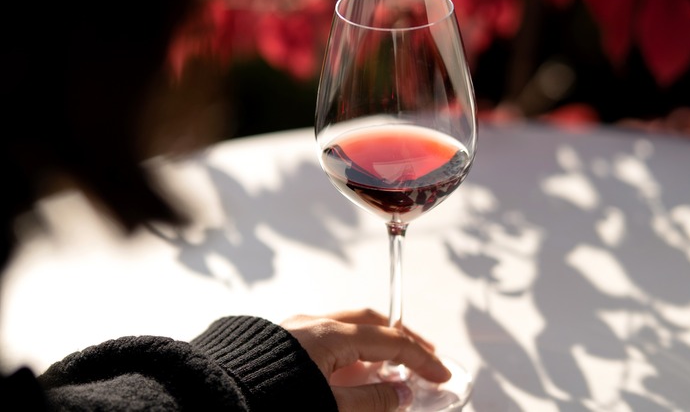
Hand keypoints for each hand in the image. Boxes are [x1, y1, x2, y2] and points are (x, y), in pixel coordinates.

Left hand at [281, 308, 450, 410]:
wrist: (213, 400)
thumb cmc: (269, 402)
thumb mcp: (330, 408)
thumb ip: (372, 400)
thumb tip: (403, 392)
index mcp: (328, 335)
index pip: (389, 341)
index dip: (420, 357)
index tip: (441, 374)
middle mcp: (312, 324)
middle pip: (370, 321)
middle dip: (401, 337)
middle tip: (424, 354)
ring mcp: (294, 329)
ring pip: (347, 326)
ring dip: (375, 342)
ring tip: (394, 364)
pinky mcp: (281, 341)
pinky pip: (327, 335)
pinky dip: (351, 348)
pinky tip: (356, 368)